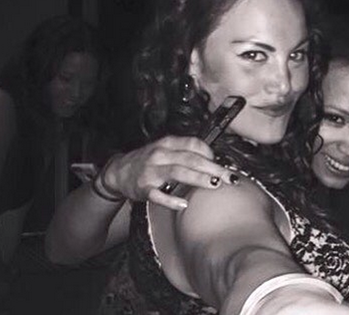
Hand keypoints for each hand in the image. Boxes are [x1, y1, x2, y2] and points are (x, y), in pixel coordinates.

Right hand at [101, 135, 236, 209]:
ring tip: (214, 184)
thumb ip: (186, 153)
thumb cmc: (149, 162)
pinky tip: (183, 204)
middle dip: (212, 168)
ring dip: (198, 178)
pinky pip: (158, 194)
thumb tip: (214, 162)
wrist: (119, 172)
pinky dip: (171, 199)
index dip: (210, 153)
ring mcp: (151, 171)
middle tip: (229, 177)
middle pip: (191, 159)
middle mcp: (160, 155)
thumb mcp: (166, 150)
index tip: (223, 163)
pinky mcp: (144, 188)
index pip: (193, 144)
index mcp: (168, 143)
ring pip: (178, 172)